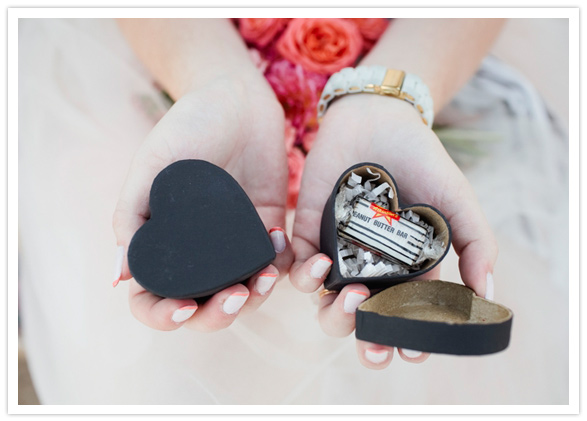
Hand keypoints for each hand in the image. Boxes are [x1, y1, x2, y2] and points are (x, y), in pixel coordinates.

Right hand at [112, 74, 293, 330]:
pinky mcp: (267, 228)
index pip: (154, 298)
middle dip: (218, 314)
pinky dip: (281, 263)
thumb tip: (120, 278)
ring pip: (244, 292)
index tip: (182, 308)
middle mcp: (198, 251)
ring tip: (263, 278)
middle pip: (204, 306)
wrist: (234, 99)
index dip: (163, 315)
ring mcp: (234, 243)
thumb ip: (131, 217)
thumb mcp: (150, 167)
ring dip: (255, 296)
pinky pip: (278, 261)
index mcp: (163, 243)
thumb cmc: (186, 128)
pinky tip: (278, 241)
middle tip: (233, 297)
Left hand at [290, 94, 497, 368]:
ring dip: (334, 312)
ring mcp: (337, 252)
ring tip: (355, 295)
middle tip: (375, 344)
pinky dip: (303, 272)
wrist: (381, 120)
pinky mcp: (307, 230)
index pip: (403, 318)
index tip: (412, 349)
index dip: (407, 339)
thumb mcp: (457, 201)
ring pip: (324, 303)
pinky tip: (319, 262)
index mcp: (404, 271)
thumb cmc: (422, 161)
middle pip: (360, 321)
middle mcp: (368, 268)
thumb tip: (486, 294)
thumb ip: (475, 244)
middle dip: (366, 340)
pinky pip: (296, 264)